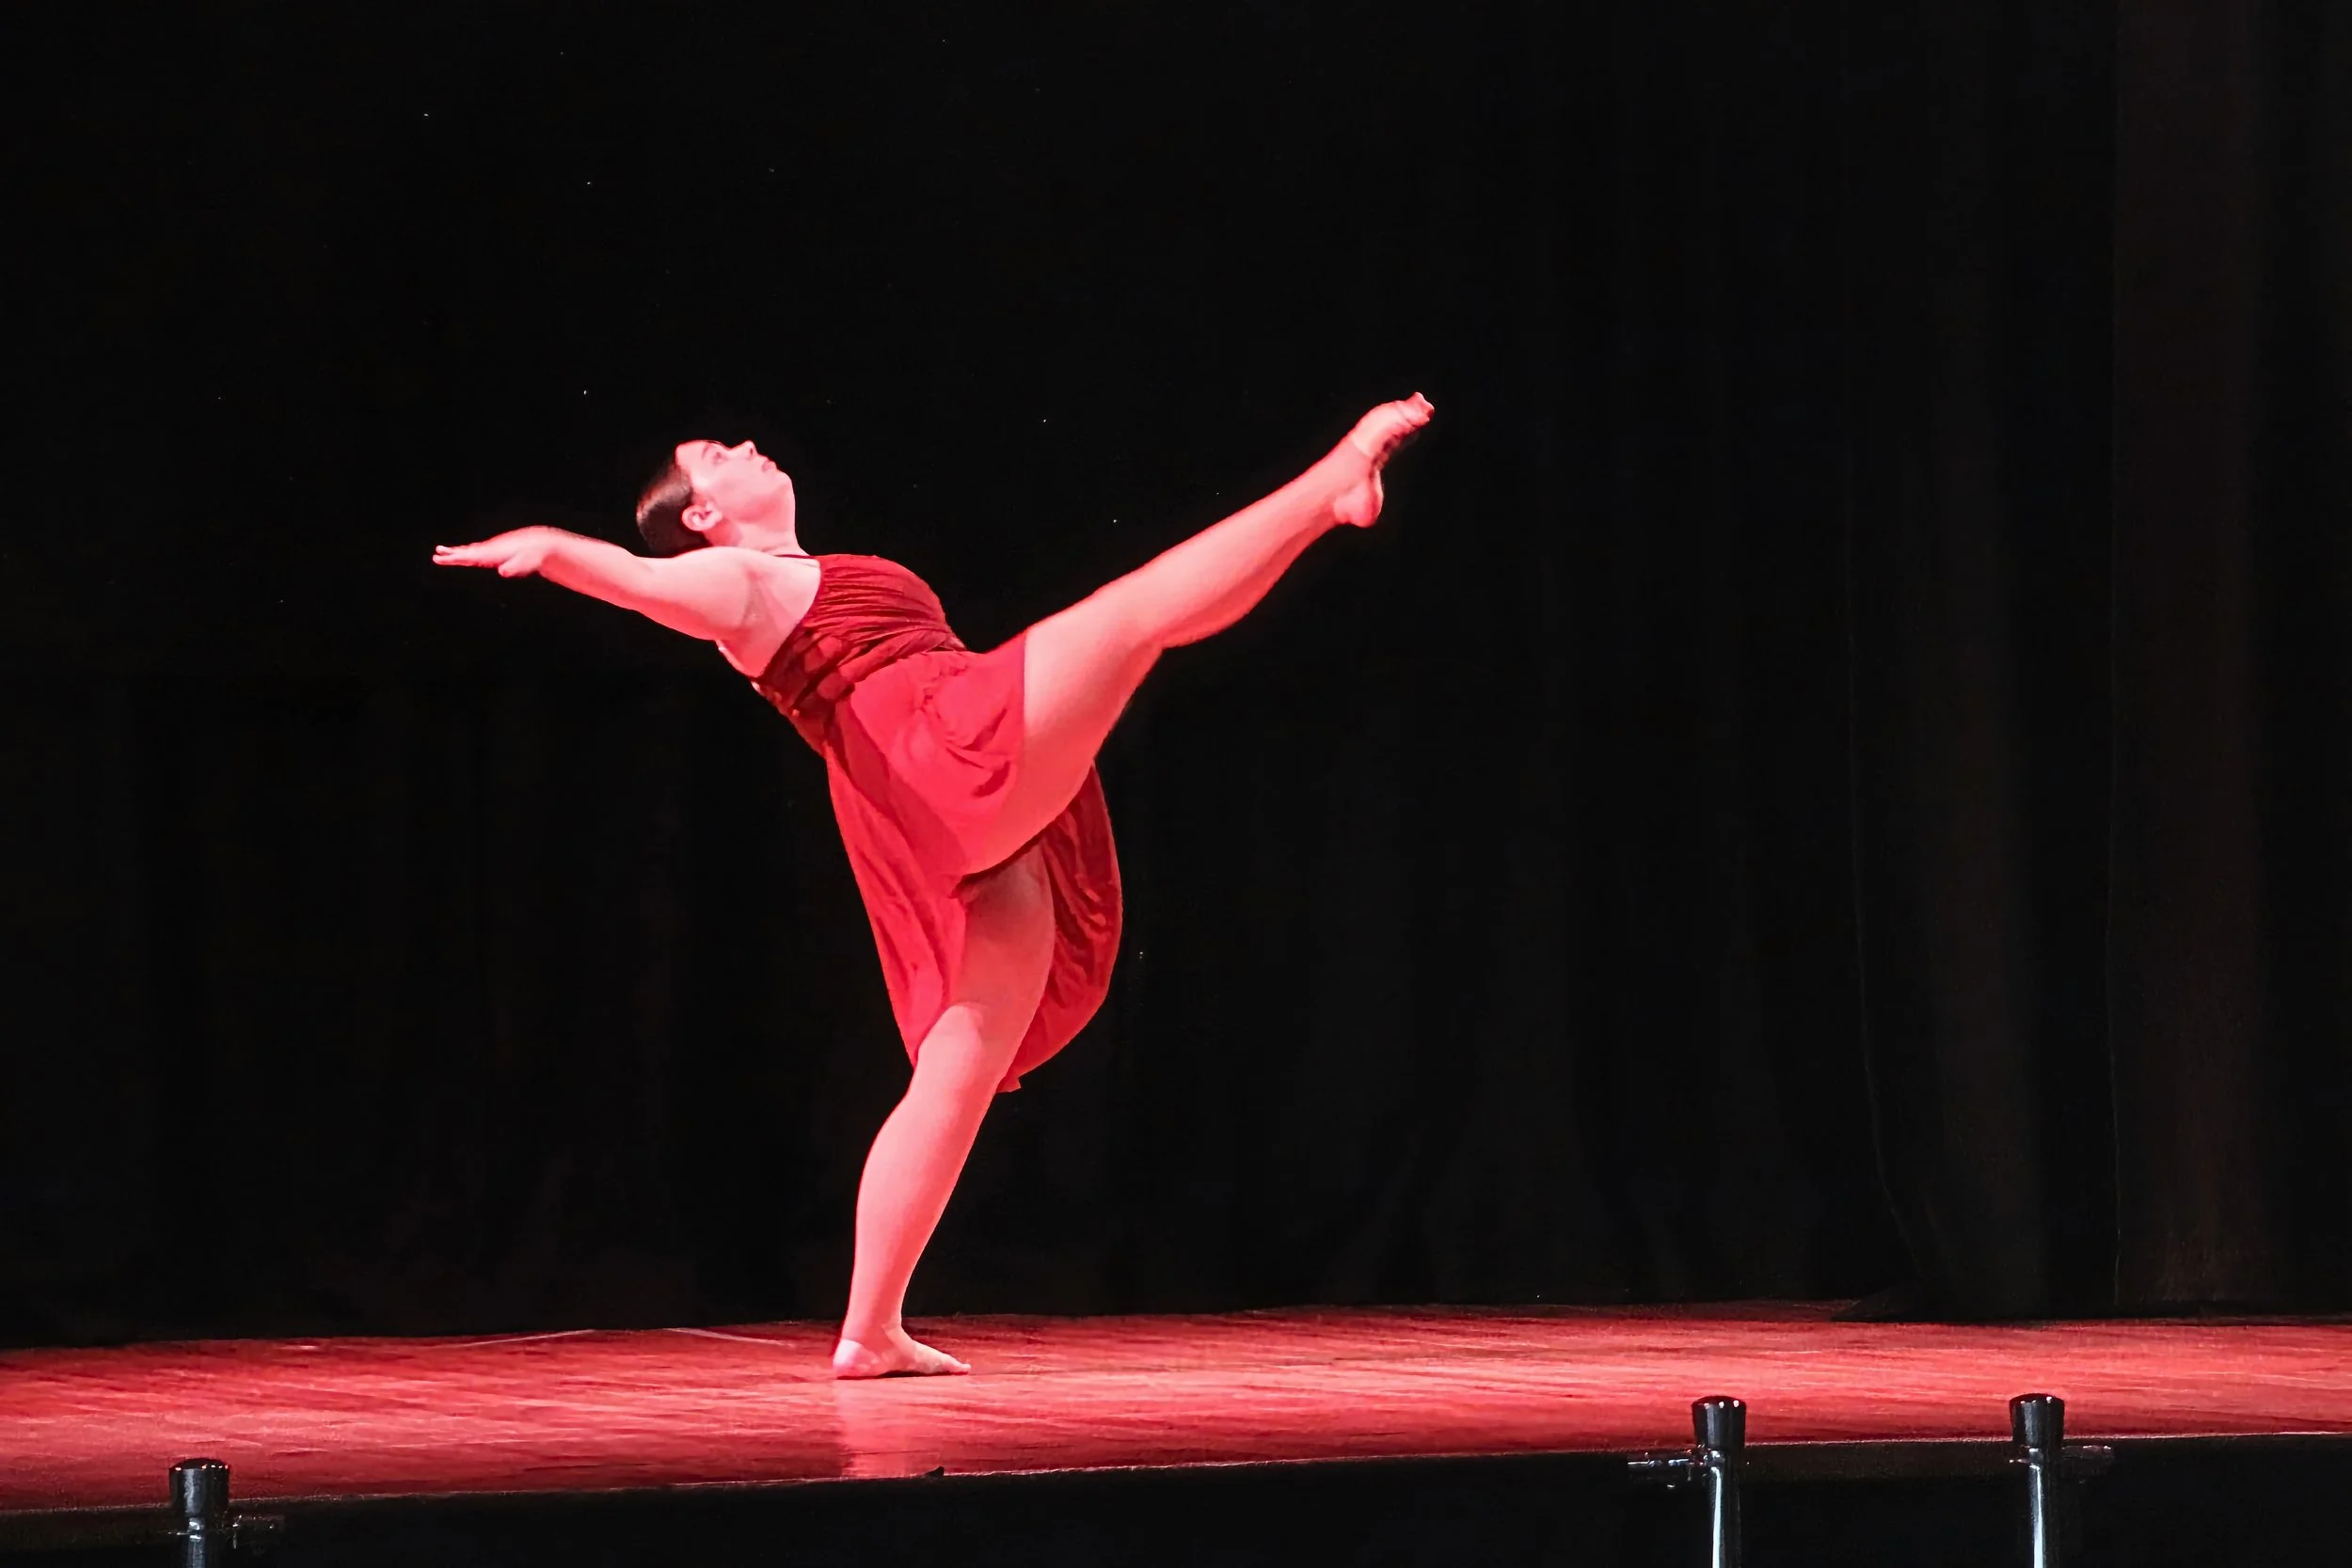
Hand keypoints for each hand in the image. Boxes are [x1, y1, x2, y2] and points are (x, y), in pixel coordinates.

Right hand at [433, 527, 562, 577]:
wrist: (541, 543)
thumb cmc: (532, 556)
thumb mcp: (525, 564)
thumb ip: (513, 568)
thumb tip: (503, 572)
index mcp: (493, 554)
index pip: (469, 557)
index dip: (455, 558)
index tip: (441, 558)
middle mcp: (491, 549)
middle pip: (467, 552)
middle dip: (451, 554)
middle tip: (436, 555)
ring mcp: (494, 548)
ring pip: (472, 550)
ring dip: (458, 551)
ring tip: (443, 551)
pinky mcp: (499, 549)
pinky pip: (479, 550)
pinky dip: (468, 551)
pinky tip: (465, 552)